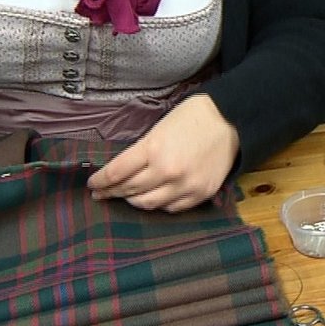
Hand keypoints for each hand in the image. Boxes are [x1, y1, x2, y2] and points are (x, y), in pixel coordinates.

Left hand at [87, 94, 238, 211]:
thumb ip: (141, 151)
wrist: (231, 120)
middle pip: (129, 190)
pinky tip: (154, 198)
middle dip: (112, 192)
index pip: (116, 172)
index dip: (100, 181)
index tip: (92, 184)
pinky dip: (159, 205)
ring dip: (133, 201)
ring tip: (126, 197)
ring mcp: (185, 186)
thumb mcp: (159, 127)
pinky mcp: (200, 194)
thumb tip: (122, 170)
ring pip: (148, 204)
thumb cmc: (193, 117)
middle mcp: (167, 171)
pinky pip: (172, 208)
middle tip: (102, 193)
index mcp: (153, 149)